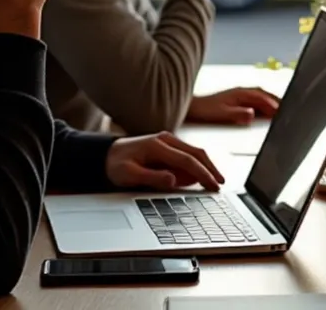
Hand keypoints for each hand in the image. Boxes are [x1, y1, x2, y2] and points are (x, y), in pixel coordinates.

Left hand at [105, 131, 224, 190]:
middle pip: (197, 152)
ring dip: (205, 167)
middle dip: (211, 168)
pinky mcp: (168, 146)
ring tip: (212, 183)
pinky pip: (187, 155)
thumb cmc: (115, 164)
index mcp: (158, 145)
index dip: (203, 173)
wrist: (105, 154)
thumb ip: (152, 177)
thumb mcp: (129, 175)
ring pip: (194, 153)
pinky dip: (196, 165)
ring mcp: (168, 141)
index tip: (213, 185)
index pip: (187, 160)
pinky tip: (198, 177)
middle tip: (220, 184)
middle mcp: (166, 140)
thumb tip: (173, 180)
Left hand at [185, 87, 280, 124]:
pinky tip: (266, 109)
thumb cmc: (205, 110)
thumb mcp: (222, 114)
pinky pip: (256, 99)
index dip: (274, 104)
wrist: (192, 107)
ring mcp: (239, 94)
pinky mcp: (237, 99)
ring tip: (282, 108)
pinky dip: (265, 102)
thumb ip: (238, 114)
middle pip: (264, 94)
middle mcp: (242, 92)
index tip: (284, 110)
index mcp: (241, 94)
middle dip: (277, 100)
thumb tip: (252, 113)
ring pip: (261, 96)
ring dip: (272, 100)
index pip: (262, 97)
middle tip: (290, 107)